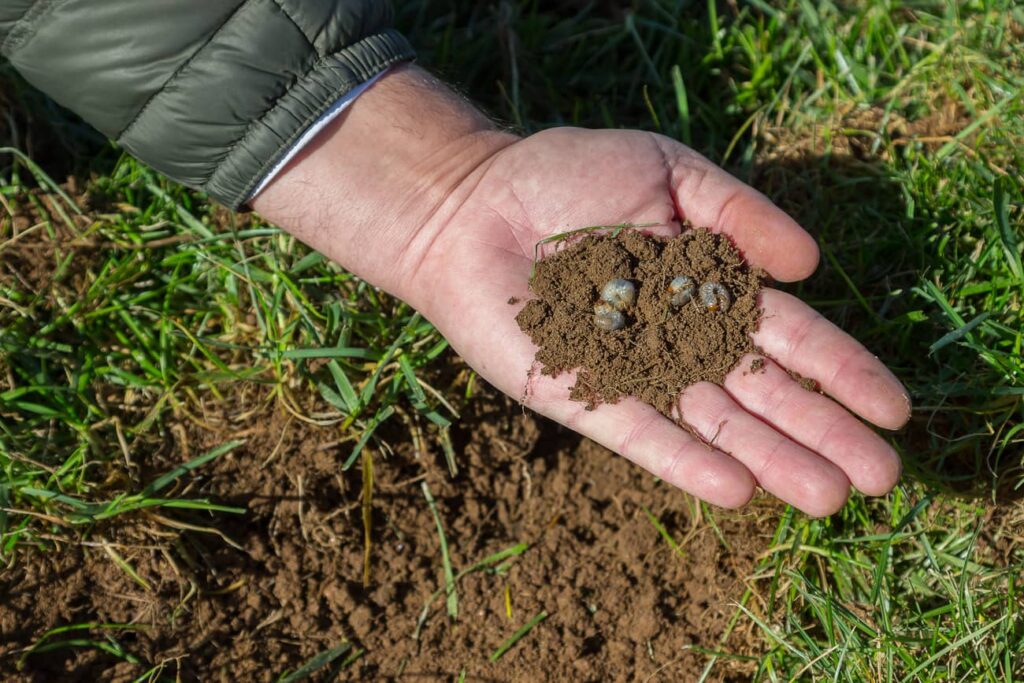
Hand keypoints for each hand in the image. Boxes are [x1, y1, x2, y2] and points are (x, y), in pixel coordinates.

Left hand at [254, 66, 909, 516]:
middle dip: (822, 433)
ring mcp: (633, 371)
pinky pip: (639, 432)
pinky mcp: (580, 393)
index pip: (789, 337)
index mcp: (709, 287)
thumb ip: (739, 213)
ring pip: (713, 423)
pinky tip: (734, 490)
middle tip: (881, 479)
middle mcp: (679, 339)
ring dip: (771, 460)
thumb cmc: (568, 175)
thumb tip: (811, 266)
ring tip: (828, 498)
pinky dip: (683, 460)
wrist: (473, 202)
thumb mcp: (667, 171)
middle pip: (763, 393)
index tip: (895, 412)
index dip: (842, 373)